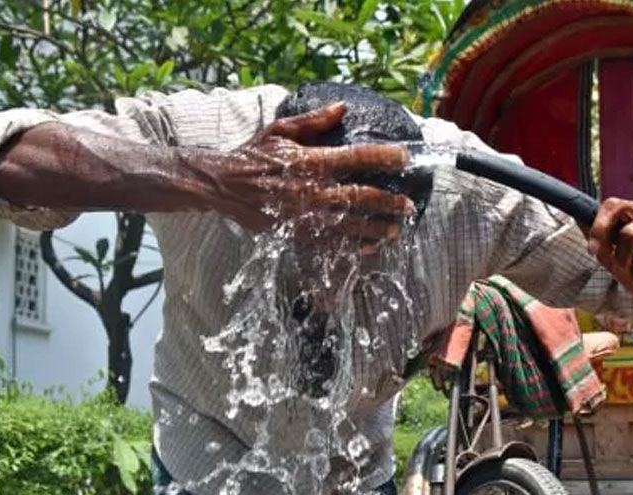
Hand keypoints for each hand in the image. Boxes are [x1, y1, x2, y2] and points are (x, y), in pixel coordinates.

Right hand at [187, 102, 413, 252]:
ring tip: (395, 231)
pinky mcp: (296, 233)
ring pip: (349, 225)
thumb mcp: (280, 130)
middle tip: (409, 206)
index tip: (406, 158)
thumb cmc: (253, 154)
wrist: (223, 185)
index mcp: (311, 161)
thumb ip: (314, 120)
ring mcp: (305, 216)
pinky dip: (350, 246)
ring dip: (375, 229)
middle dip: (388, 202)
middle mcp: (312, 190)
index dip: (384, 157)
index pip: (357, 158)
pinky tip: (367, 248)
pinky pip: (329, 243)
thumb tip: (343, 107)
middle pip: (361, 197)